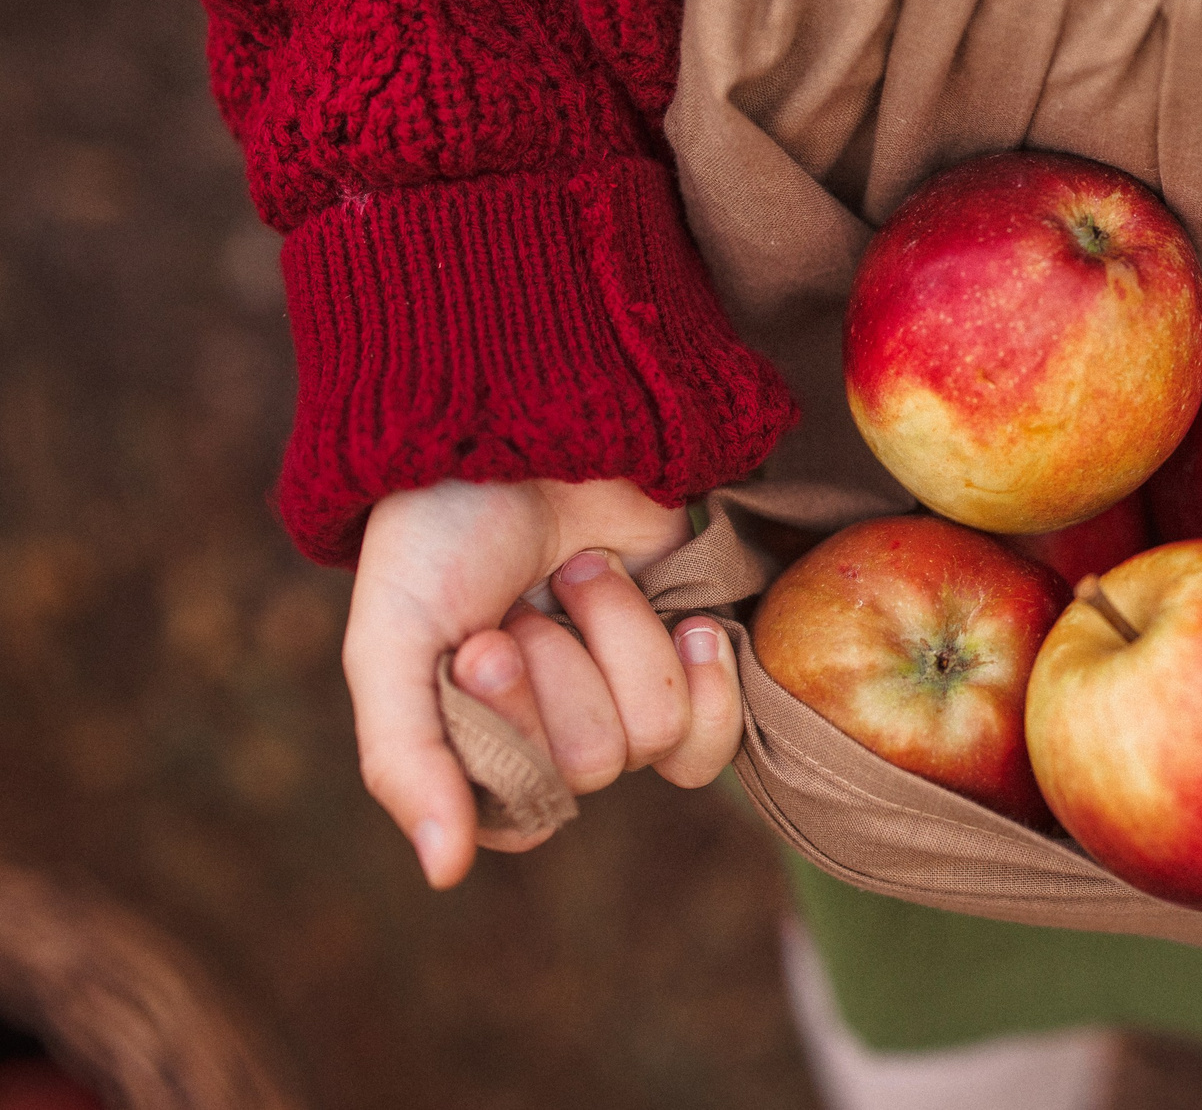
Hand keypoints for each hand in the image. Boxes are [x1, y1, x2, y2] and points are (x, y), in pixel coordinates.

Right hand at [343, 477, 742, 888]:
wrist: (523, 423)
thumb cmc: (439, 532)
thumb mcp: (393, 642)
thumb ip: (404, 759)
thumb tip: (446, 870)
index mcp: (475, 742)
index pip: (521, 811)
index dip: (514, 728)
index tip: (483, 645)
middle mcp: (553, 730)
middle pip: (593, 765)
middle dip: (561, 665)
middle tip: (529, 600)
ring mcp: (626, 690)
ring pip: (656, 735)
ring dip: (620, 637)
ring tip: (583, 573)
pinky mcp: (690, 650)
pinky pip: (717, 727)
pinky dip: (706, 673)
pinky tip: (689, 620)